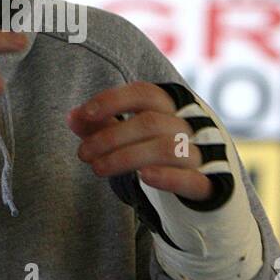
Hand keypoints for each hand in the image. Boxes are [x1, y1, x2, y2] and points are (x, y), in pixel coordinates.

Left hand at [67, 81, 213, 201]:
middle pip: (149, 122)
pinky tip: (144, 177)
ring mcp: (200, 155)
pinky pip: (193, 179)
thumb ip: (101, 125)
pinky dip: (168, 177)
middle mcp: (188, 126)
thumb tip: (71, 116)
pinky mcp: (207, 185)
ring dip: (126, 157)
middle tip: (83, 154)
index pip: (145, 92)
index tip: (85, 114)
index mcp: (170, 107)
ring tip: (98, 169)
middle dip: (110, 137)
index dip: (114, 100)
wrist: (199, 186)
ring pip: (167, 148)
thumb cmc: (156, 152)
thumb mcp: (128, 136)